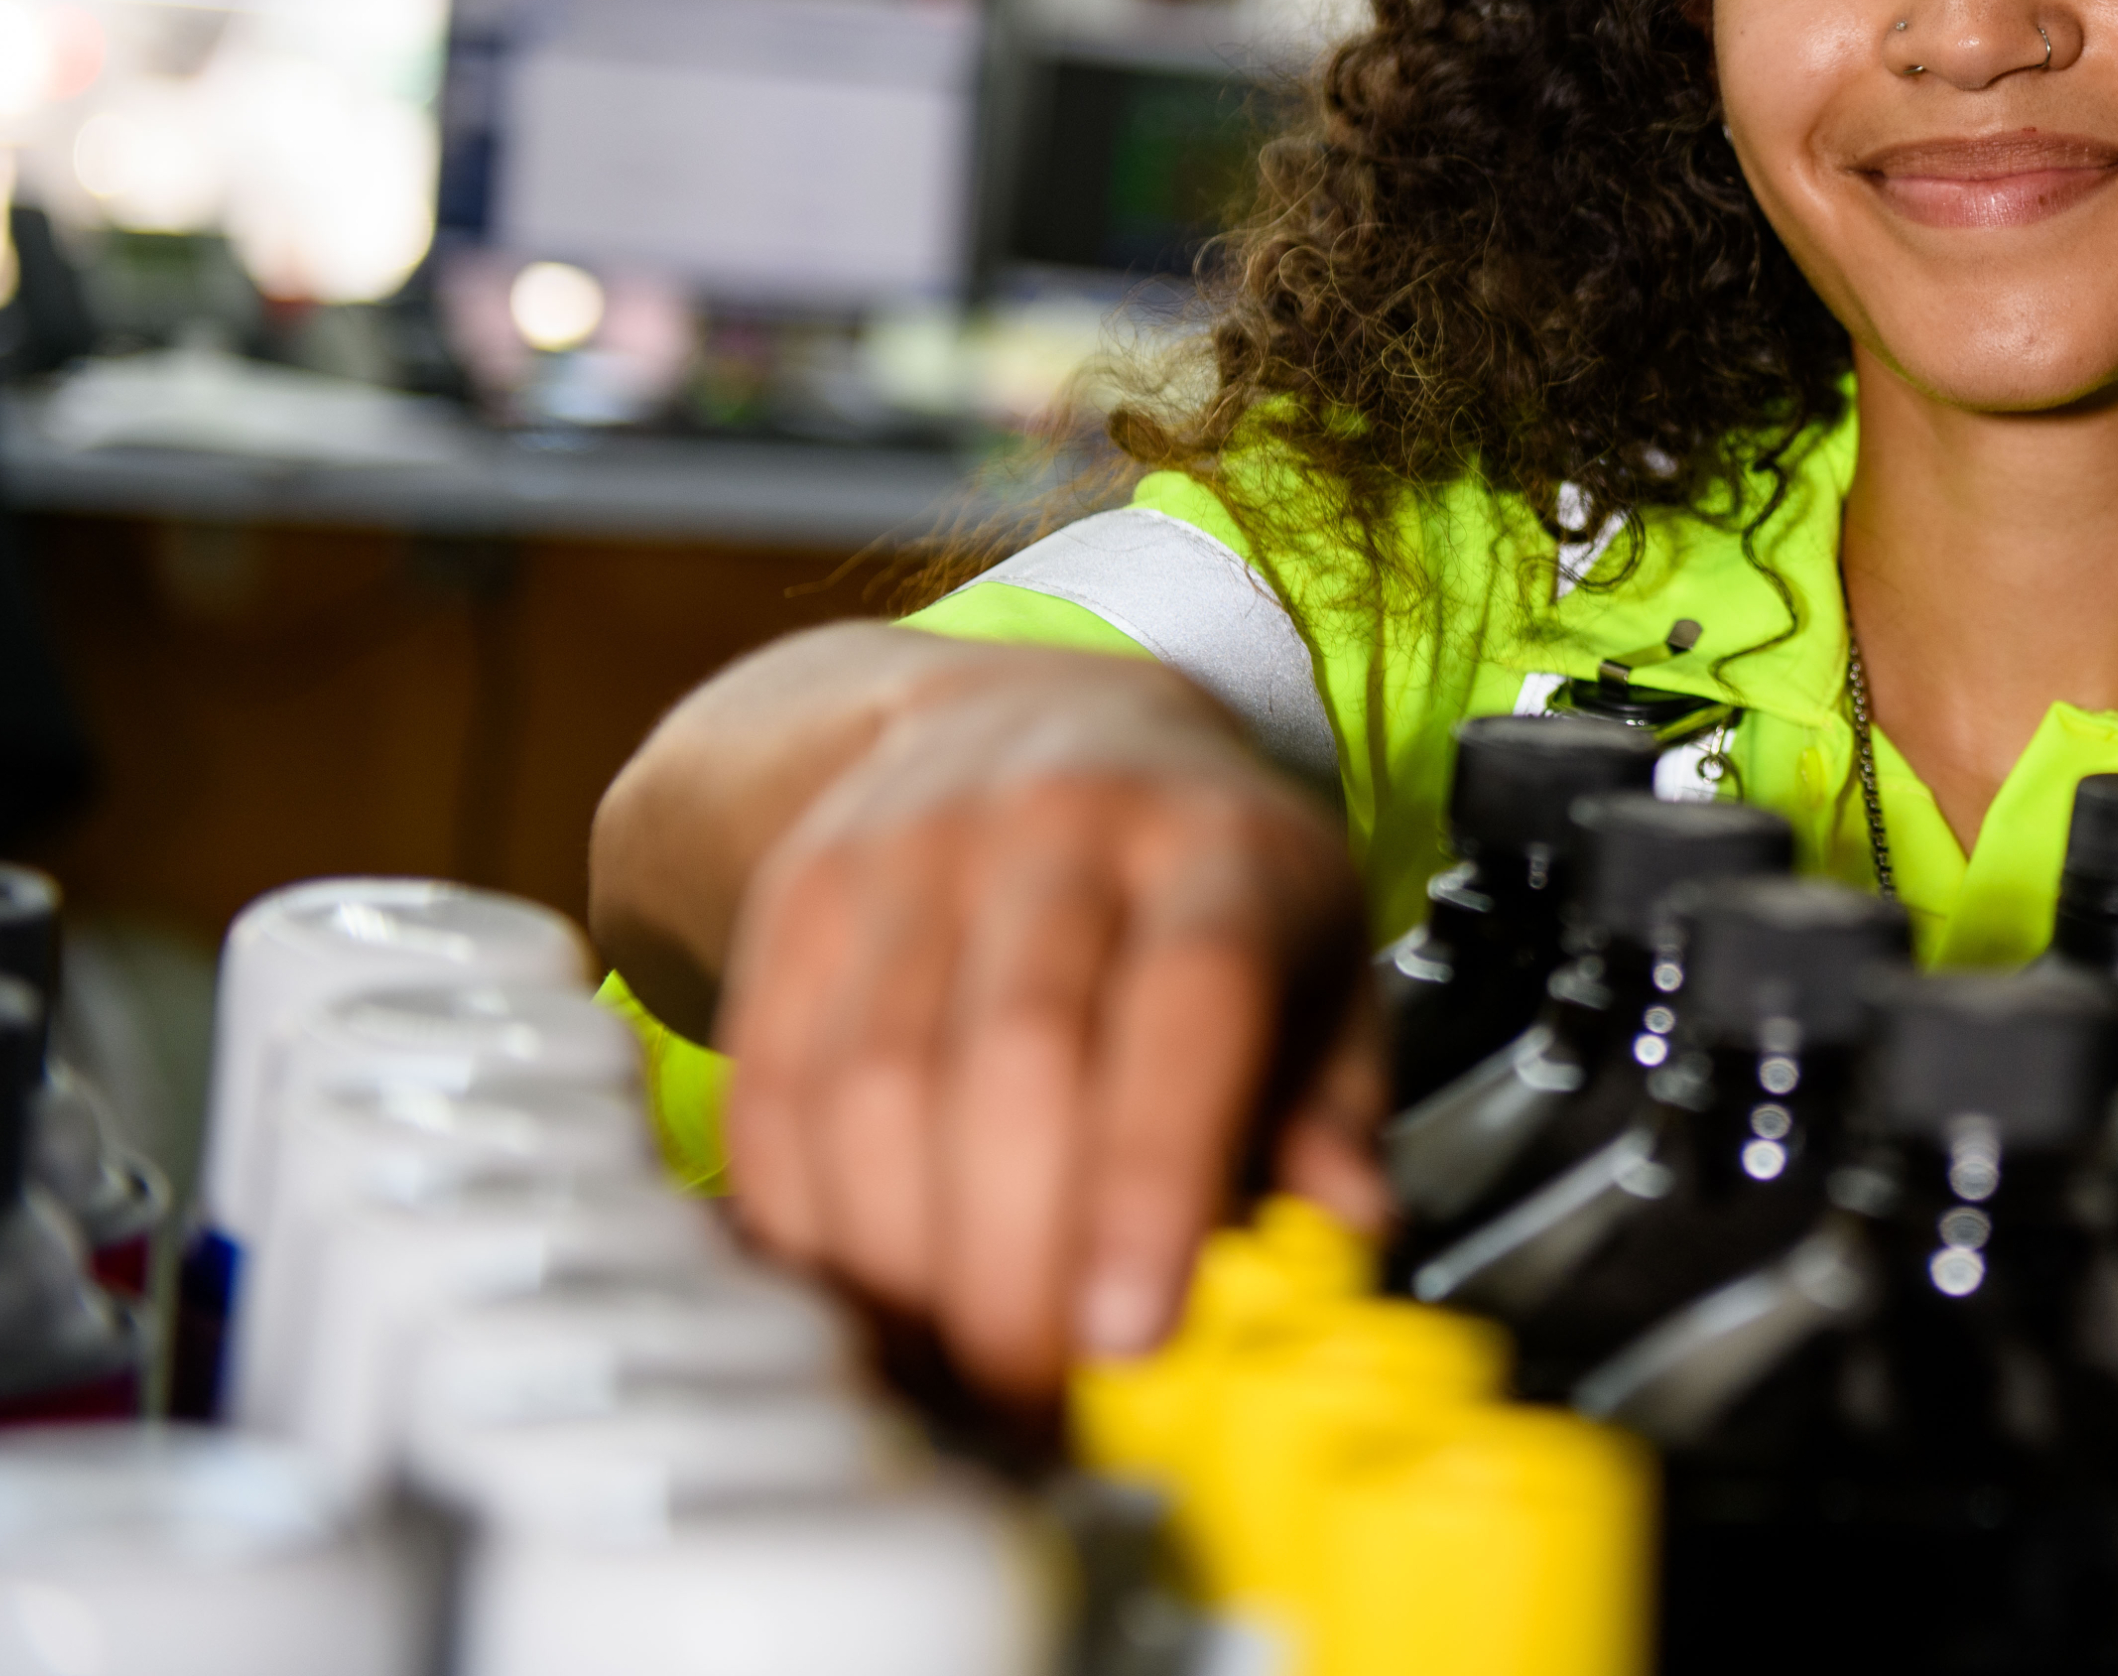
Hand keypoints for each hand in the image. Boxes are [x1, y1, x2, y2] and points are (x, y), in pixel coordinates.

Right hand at [711, 646, 1381, 1398]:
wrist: (1028, 723)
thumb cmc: (1203, 880)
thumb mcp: (1318, 956)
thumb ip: (1334, 1099)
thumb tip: (1346, 1229)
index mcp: (1216, 846)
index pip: (1191, 999)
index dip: (1153, 1176)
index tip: (1133, 1333)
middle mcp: (1058, 827)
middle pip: (1013, 1058)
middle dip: (1012, 1265)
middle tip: (1034, 1395)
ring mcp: (910, 853)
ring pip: (871, 1086)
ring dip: (899, 1265)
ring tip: (947, 1368)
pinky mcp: (797, 901)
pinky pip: (771, 1086)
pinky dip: (801, 1223)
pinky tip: (853, 1299)